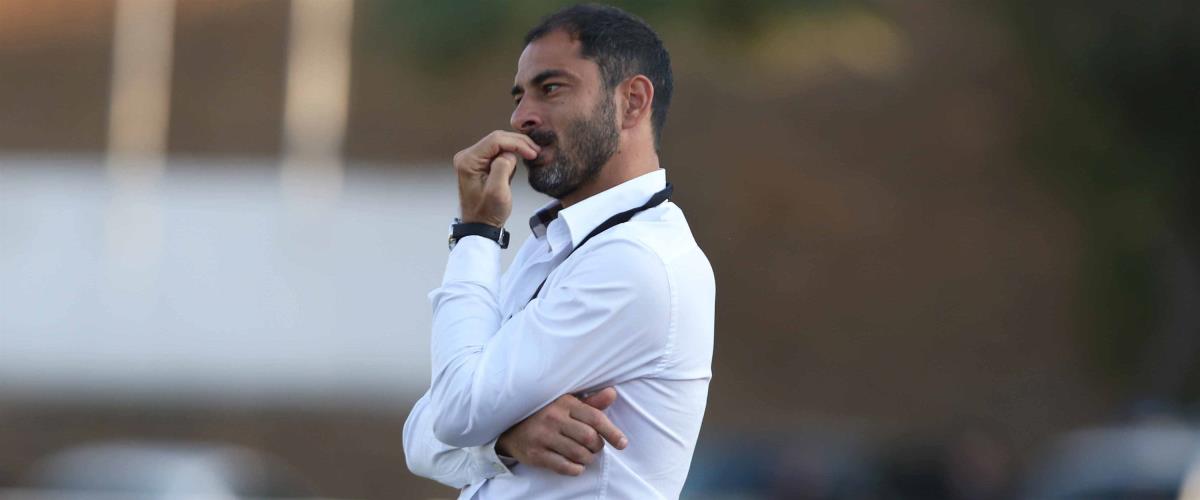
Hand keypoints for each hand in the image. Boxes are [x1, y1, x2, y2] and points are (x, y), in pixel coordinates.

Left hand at [453, 131, 539, 227]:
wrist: (480, 225)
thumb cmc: (487, 213)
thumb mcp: (497, 192)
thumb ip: (503, 168)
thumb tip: (510, 154)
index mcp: (468, 161)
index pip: (495, 140)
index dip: (517, 143)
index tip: (532, 152)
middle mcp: (467, 156)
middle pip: (497, 139)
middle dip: (518, 143)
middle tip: (535, 151)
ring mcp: (473, 159)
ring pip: (499, 143)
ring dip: (516, 148)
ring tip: (530, 155)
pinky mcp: (480, 164)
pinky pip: (498, 152)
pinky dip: (511, 155)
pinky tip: (518, 163)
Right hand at [495, 387, 627, 475]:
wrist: (509, 426)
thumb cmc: (545, 413)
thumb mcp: (566, 403)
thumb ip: (590, 402)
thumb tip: (612, 393)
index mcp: (564, 403)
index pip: (595, 418)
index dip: (612, 432)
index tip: (623, 443)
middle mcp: (554, 418)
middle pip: (589, 438)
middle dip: (597, 447)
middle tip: (595, 447)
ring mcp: (543, 437)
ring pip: (578, 454)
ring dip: (588, 458)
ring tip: (586, 455)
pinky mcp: (535, 454)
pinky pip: (564, 467)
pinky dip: (576, 469)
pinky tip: (576, 465)